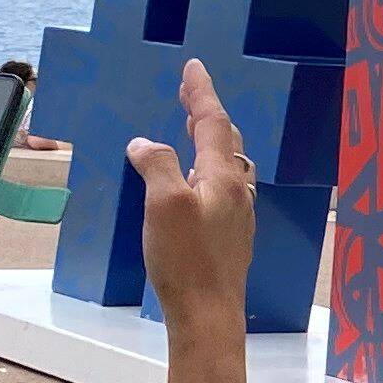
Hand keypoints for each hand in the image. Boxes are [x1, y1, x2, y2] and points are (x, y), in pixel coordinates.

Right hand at [129, 58, 256, 331]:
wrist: (210, 316)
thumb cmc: (187, 262)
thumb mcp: (163, 205)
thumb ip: (157, 166)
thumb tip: (145, 143)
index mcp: (222, 177)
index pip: (212, 121)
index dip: (201, 92)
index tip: (194, 66)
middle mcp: (236, 191)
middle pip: (225, 139)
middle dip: (206, 112)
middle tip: (188, 93)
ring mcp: (236, 215)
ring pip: (226, 164)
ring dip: (209, 140)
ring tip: (192, 130)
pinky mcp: (229, 237)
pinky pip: (221, 188)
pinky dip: (207, 169)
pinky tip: (196, 183)